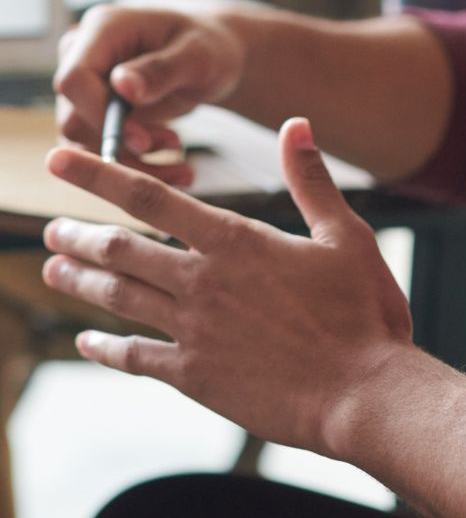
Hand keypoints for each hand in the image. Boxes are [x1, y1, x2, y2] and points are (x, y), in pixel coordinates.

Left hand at [41, 118, 413, 455]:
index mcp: (235, 241)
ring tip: (52, 271)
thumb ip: (310, 179)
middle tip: (50, 228)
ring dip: (81, 282)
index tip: (60, 161)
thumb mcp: (345, 234)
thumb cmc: (362, 312)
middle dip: (78, 235)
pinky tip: (86, 342)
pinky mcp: (195, 378)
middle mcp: (203, 282)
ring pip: (120, 298)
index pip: (151, 198)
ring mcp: (194, 332)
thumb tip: (296, 124)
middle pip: (121, 249)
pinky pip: (135, 358)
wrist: (361, 394)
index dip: (99, 176)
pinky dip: (105, 348)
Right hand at [54, 5, 243, 178]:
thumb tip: (122, 86)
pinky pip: (97, 152)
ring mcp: (84, 85)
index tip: (142, 139)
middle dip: (121, 143)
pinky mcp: (92, 112)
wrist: (212, 59)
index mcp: (103, 28)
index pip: (74, 79)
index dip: (99, 115)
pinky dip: (133, 165)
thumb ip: (161, 69)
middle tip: (172, 143)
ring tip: (177, 149)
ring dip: (130, 159)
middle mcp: (83, 55)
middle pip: (73, 117)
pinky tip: (171, 162)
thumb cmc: (208, 47)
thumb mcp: (198, 55)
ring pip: (83, 143)